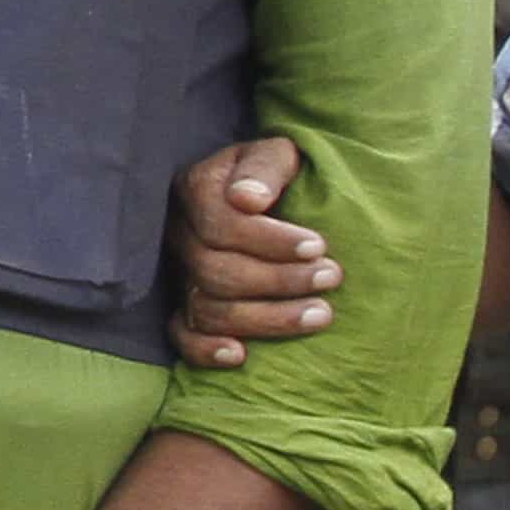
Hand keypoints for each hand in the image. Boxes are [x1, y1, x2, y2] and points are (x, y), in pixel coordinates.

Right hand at [172, 136, 334, 366]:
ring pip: (207, 307)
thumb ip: (264, 167)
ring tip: (320, 315)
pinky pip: (180, 335)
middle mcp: (179, 234)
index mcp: (195, 190)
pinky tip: (242, 356)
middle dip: (279, 280)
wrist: (262, 195)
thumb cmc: (275, 174)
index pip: (221, 225)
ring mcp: (178, 272)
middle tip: (331, 278)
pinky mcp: (181, 303)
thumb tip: (247, 199)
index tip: (319, 245)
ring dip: (266, 318)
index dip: (270, 241)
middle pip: (215, 271)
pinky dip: (205, 350)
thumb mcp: (277, 153)